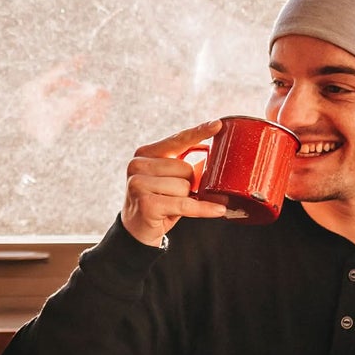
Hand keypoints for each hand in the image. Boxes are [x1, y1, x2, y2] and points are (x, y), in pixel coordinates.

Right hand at [122, 120, 234, 247]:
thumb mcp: (167, 178)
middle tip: (176, 194)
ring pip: (185, 187)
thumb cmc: (157, 200)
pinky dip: (203, 209)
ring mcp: (139, 184)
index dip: (198, 132)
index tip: (217, 125)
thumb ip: (183, 164)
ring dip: (187, 198)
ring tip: (172, 204)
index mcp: (144, 153)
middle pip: (185, 168)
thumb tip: (213, 156)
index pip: (177, 140)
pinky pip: (185, 204)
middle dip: (189, 183)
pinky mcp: (147, 204)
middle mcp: (138, 165)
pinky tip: (218, 210)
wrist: (136, 229)